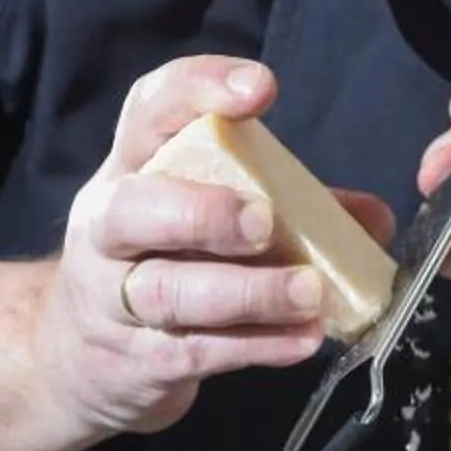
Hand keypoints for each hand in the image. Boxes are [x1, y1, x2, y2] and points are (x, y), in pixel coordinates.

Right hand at [51, 57, 391, 437]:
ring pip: (167, 291)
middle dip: (202, 212)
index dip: (198, 89)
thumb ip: (294, 210)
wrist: (76, 361)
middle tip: (265, 222)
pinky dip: (255, 346)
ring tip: (309, 292)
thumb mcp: (210, 222)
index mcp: (132, 169)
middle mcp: (110, 229)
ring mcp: (113, 300)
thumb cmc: (164, 264)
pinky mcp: (135, 360)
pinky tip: (302, 340)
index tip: (260, 90)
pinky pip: (195, 352)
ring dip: (247, 291)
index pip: (149, 110)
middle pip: (134, 209)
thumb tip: (375, 218)